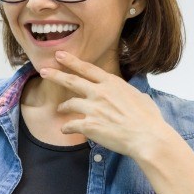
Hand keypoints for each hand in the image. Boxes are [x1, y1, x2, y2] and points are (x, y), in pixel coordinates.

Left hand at [39, 51, 170, 160]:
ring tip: (60, 109)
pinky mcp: (89, 126)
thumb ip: (130, 93)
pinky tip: (65, 130)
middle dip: (56, 75)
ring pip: (70, 104)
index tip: (60, 55)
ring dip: (63, 107)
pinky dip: (67, 127)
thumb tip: (132, 94)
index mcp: (112, 83)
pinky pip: (71, 125)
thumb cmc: (149, 119)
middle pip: (72, 81)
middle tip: (44, 71)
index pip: (87, 69)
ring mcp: (93, 108)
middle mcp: (100, 92)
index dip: (71, 61)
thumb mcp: (141, 97)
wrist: (148, 137)